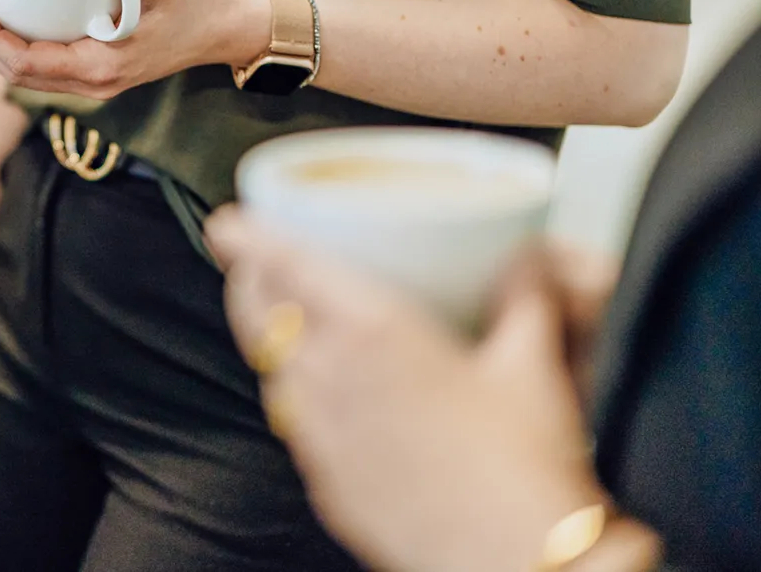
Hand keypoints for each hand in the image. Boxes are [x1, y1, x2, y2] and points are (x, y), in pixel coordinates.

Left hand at [0, 0, 267, 99]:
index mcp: (102, 67)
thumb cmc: (197, 3)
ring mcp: (97, 81)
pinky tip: (13, 23)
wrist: (226, 30)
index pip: (28, 63)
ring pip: (32, 75)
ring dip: (0, 49)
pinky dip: (23, 48)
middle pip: (20, 74)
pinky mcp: (100, 71)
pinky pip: (49, 68)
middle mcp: (95, 83)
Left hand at [205, 209, 610, 571]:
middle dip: (248, 282)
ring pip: (271, 372)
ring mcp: (322, 437)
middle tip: (254, 264)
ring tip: (289, 324)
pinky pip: (296, 426)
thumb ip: (525, 296)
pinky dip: (298, 399)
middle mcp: (332, 380)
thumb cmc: (525, 469)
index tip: (227, 223)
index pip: (287, 269)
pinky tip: (327, 400)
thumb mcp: (534, 363)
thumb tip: (528, 256)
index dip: (248, 240)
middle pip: (260, 317)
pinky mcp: (327, 483)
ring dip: (271, 341)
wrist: (518, 565)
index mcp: (375, 334)